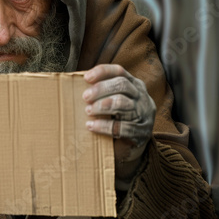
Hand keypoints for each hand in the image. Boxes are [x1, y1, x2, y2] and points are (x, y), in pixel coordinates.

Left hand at [83, 65, 154, 186]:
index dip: (102, 72)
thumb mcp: (112, 102)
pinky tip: (91, 126)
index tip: (86, 78)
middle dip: (101, 89)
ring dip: (102, 106)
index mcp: (134, 85)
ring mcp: (144, 114)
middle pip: (122, 85)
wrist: (131, 147)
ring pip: (122, 103)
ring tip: (88, 111)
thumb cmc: (116, 119)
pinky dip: (104, 126)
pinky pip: (123, 127)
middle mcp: (141, 96)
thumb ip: (101, 92)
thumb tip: (74, 83)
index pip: (119, 71)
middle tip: (85, 97)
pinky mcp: (141, 132)